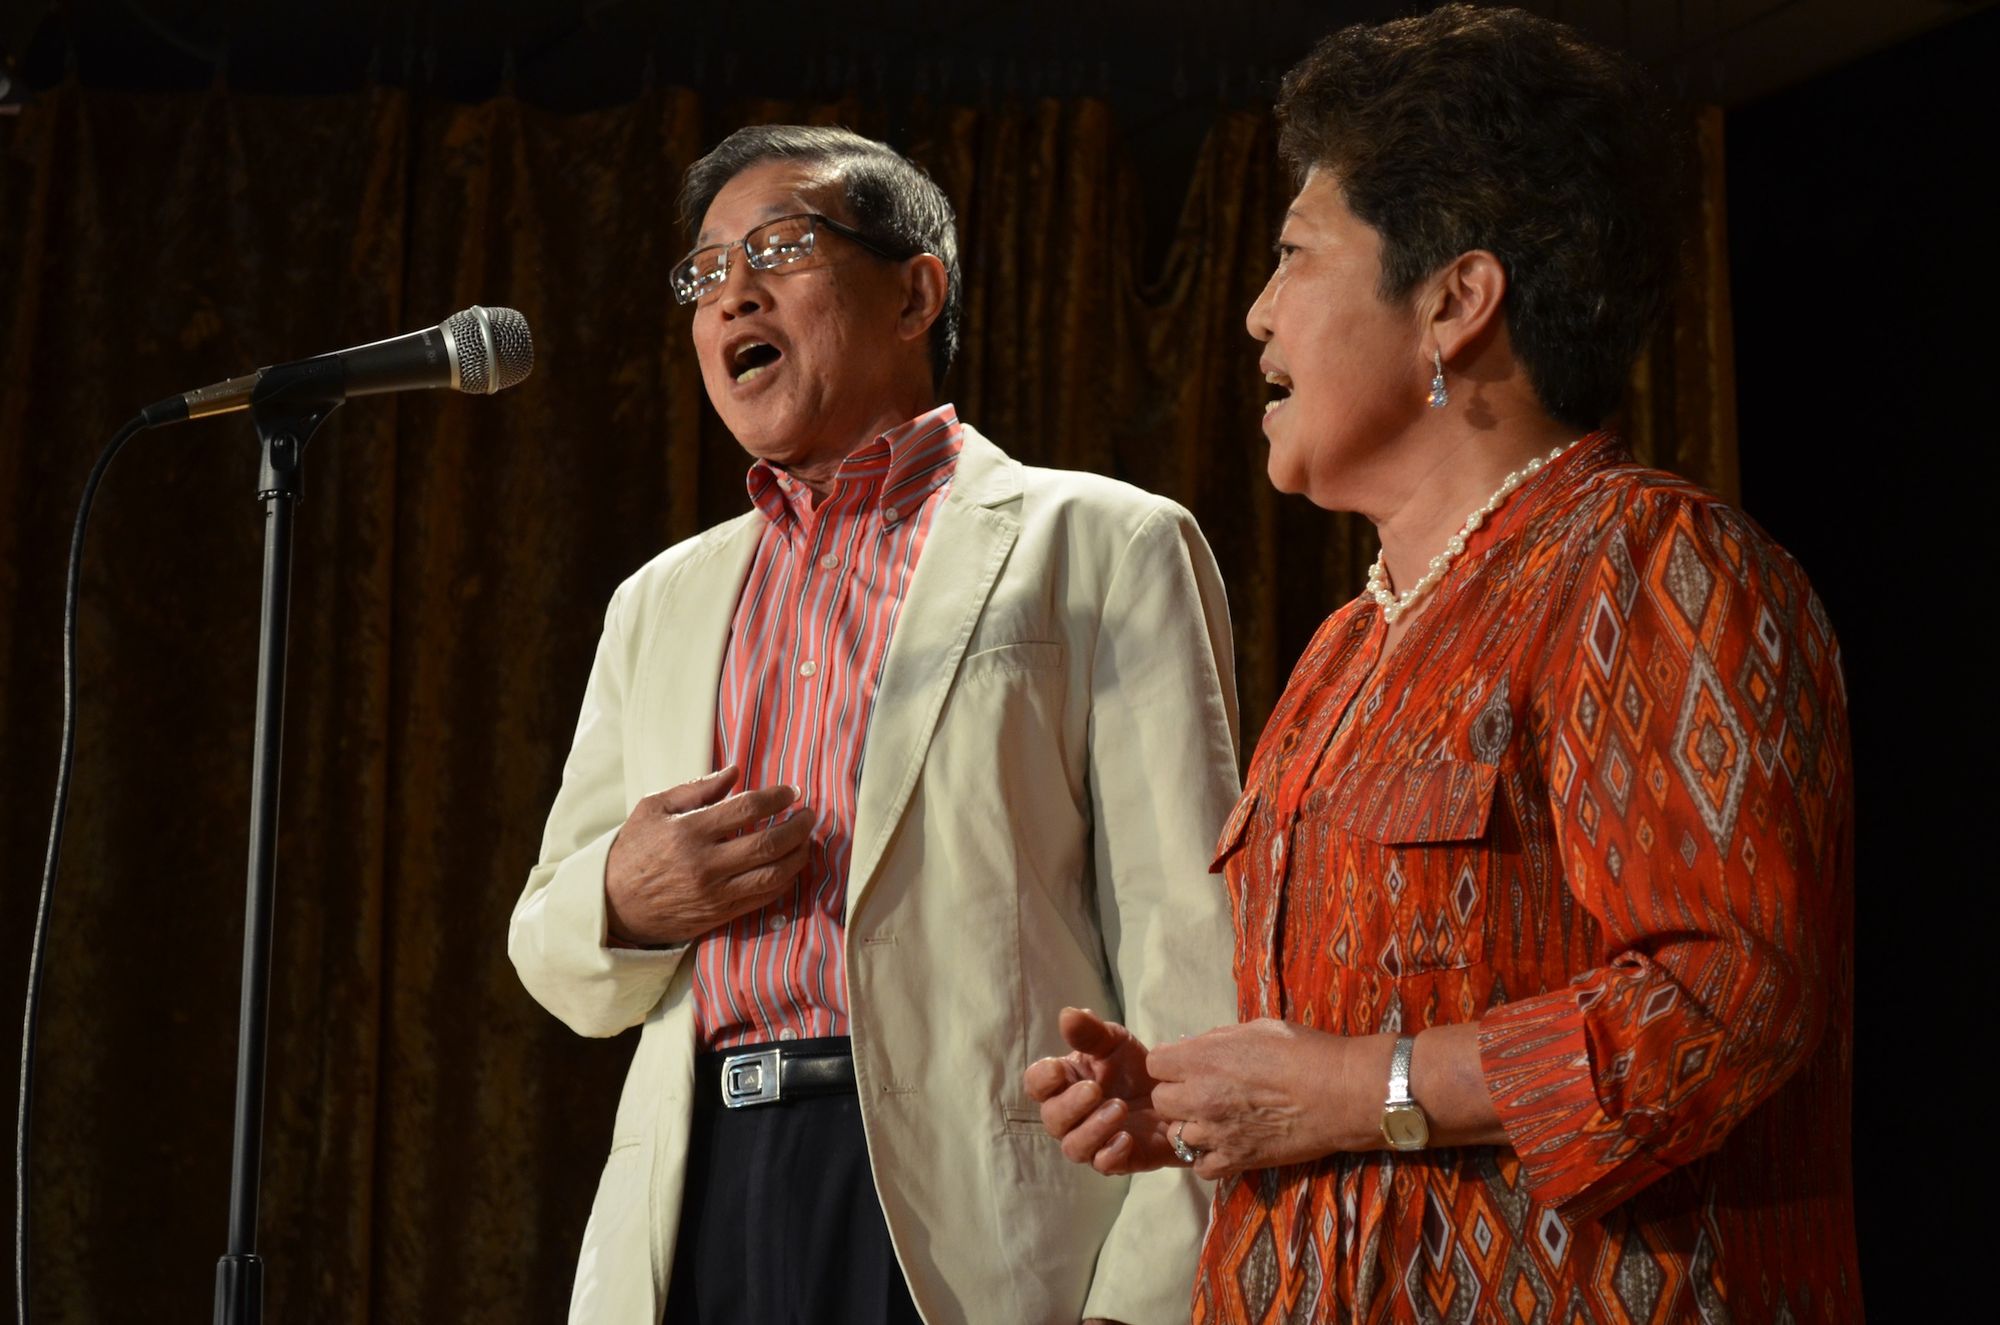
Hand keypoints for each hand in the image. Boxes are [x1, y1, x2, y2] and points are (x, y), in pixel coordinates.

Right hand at [603, 764, 815, 946]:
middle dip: (797, 827)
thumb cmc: (633, 850)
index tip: (791, 793)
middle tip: (809, 815)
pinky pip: (763, 899)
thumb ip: (695, 789)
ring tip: (806, 840)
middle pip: (767, 844)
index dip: (776, 798)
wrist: (613, 905)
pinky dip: (785, 881)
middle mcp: (704, 864)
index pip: (746, 809)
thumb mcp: (653, 808)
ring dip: (798, 856)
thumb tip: (733, 772)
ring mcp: (713, 894)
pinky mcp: (718, 915)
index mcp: (688, 831)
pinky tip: (791, 866)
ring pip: (772, 875)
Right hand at [1024, 1007, 1182, 1174]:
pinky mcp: (1119, 1160)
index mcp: (1065, 1082)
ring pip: (1074, 1147)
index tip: (1058, 1069)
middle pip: (1052, 1119)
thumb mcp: (1114, 1041)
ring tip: (1119, 1108)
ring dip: (1092, 1129)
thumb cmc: (1134, 1066)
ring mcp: (1093, 1140)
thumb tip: (1067, 1014)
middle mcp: (1072, 1115)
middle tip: (1095, 1089)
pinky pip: (1104, 1165)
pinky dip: (1111, 1154)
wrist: (1175, 1091)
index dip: (1042, 1080)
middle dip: (1070, 1105)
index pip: (1037, 1084)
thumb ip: (1090, 1032)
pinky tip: (1127, 1138)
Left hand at [1147, 1020, 1394, 1179]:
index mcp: (1202, 1059)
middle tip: (1202, 1092)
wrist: (1342, 1093)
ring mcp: (1216, 1133)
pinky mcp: (1236, 1161)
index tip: (1188, 1065)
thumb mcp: (1255, 1029)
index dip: (1170, 1064)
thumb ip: (1217, 1040)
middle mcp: (1200, 1097)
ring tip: (1215, 1120)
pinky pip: (1200, 1167)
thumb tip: (1194, 1047)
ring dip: (1191, 1127)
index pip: (1155, 1063)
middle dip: (1176, 1095)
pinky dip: (1208, 1158)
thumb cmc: (1304, 1051)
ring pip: (1176, 1136)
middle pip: (1160, 1101)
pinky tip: (1224, 1144)